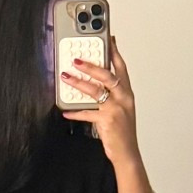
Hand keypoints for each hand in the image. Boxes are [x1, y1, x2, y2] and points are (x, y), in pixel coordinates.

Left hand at [61, 37, 139, 170]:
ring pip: (96, 90)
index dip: (113, 52)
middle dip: (91, 65)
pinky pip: (87, 113)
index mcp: (127, 93)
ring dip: (79, 83)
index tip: (107, 40)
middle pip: (107, 75)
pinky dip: (75, 112)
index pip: (121, 68)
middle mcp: (123, 98)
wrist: (127, 153)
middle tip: (77, 59)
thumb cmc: (122, 131)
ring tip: (66, 77)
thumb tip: (92, 83)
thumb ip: (109, 95)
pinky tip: (66, 110)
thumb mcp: (120, 109)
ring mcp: (116, 109)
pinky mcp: (107, 121)